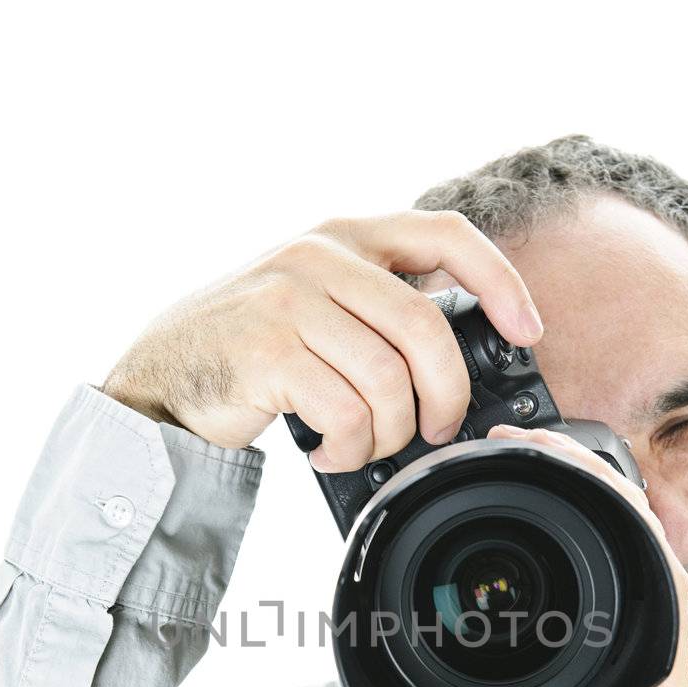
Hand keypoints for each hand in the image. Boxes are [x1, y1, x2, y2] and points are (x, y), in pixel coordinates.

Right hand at [100, 212, 543, 460]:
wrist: (159, 376)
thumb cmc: (250, 348)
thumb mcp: (315, 300)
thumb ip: (376, 305)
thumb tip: (457, 353)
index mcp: (344, 236)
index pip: (447, 235)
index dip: (501, 282)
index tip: (528, 331)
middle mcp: (320, 257)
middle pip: (426, 329)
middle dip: (446, 395)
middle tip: (436, 430)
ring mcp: (290, 300)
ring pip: (389, 380)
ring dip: (389, 433)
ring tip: (364, 446)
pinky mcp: (268, 353)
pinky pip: (346, 412)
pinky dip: (348, 448)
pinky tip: (328, 451)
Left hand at [487, 424, 687, 686]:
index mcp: (589, 657)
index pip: (552, 575)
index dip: (523, 525)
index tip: (478, 485)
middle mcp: (622, 635)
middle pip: (589, 536)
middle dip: (547, 480)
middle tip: (498, 441)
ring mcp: (648, 638)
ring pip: (622, 534)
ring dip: (580, 483)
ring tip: (534, 442)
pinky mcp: (666, 654)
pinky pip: (654, 570)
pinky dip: (625, 520)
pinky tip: (600, 481)